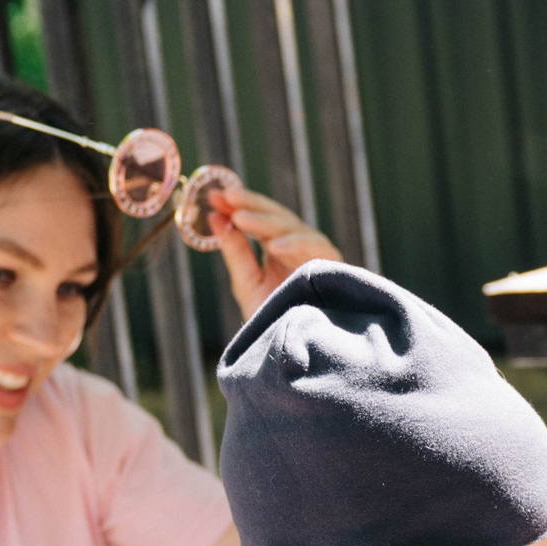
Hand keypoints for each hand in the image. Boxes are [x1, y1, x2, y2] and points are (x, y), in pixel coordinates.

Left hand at [212, 185, 343, 318]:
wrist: (293, 350)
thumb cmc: (273, 319)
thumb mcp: (247, 282)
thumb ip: (235, 251)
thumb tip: (215, 217)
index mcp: (280, 249)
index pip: (261, 218)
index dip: (240, 205)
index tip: (214, 195)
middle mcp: (300, 248)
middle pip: (278, 217)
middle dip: (252, 205)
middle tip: (226, 196)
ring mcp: (316, 256)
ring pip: (295, 227)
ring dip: (267, 221)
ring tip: (240, 218)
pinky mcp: (332, 267)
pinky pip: (317, 248)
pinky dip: (297, 245)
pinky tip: (274, 245)